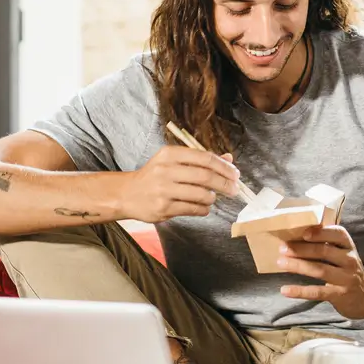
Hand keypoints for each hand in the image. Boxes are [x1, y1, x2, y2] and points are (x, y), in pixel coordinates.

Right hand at [116, 147, 241, 222]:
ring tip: (211, 197)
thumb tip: (229, 159)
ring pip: (201, 195)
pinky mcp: (163, 208)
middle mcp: (165, 170)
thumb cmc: (154, 176)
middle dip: (225, 184)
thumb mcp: (173, 161)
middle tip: (235, 189)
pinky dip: (203, 209)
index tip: (235, 174)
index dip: (224, 167)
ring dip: (212, 198)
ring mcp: (163, 190)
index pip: (204, 158)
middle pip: (205, 176)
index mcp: (169, 154)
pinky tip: (202, 206)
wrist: (127, 194)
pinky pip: (193, 209)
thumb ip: (200, 160)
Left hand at [275, 224, 363, 316]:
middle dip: (302, 249)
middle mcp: (350, 260)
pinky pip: (318, 292)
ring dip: (298, 266)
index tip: (303, 232)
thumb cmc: (348, 271)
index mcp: (348, 247)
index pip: (338, 234)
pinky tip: (285, 290)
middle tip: (282, 248)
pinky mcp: (340, 295)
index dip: (321, 232)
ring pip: (320, 270)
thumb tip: (295, 238)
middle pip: (324, 251)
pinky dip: (300, 291)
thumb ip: (328, 246)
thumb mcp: (344, 255)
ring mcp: (346, 279)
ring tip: (280, 263)